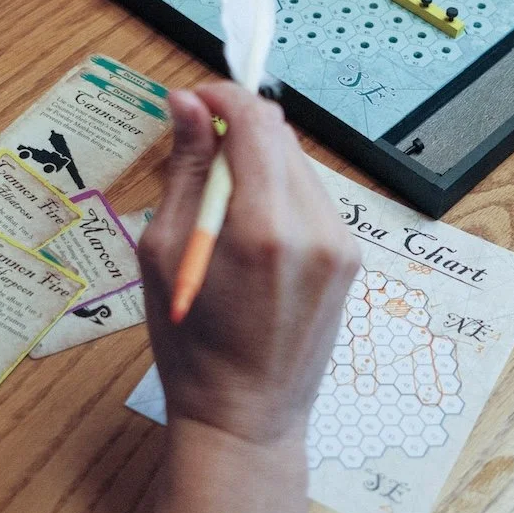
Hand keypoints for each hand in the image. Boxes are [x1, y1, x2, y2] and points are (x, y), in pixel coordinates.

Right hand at [138, 83, 360, 447]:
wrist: (246, 416)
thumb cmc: (190, 344)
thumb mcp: (162, 252)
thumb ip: (181, 170)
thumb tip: (185, 103)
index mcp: (262, 228)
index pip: (255, 122)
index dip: (222, 96)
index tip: (193, 100)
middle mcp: (314, 228)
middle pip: (280, 137)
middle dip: (237, 130)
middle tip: (196, 155)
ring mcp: (341, 244)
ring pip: (298, 165)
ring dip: (258, 163)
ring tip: (221, 208)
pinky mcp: (351, 257)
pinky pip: (312, 199)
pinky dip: (279, 195)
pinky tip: (251, 236)